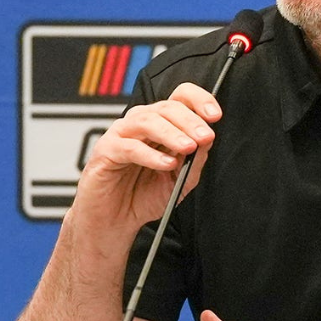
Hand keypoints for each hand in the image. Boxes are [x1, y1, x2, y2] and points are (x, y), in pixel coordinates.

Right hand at [69, 83, 220, 238]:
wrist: (114, 221)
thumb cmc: (142, 196)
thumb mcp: (179, 180)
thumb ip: (194, 161)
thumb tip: (207, 139)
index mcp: (161, 125)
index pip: (180, 99)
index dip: (198, 100)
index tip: (214, 115)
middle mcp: (141, 124)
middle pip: (166, 107)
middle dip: (190, 120)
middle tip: (204, 136)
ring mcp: (121, 135)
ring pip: (147, 120)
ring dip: (171, 133)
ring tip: (187, 147)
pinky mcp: (105, 151)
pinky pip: (129, 146)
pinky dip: (150, 154)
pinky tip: (165, 164)